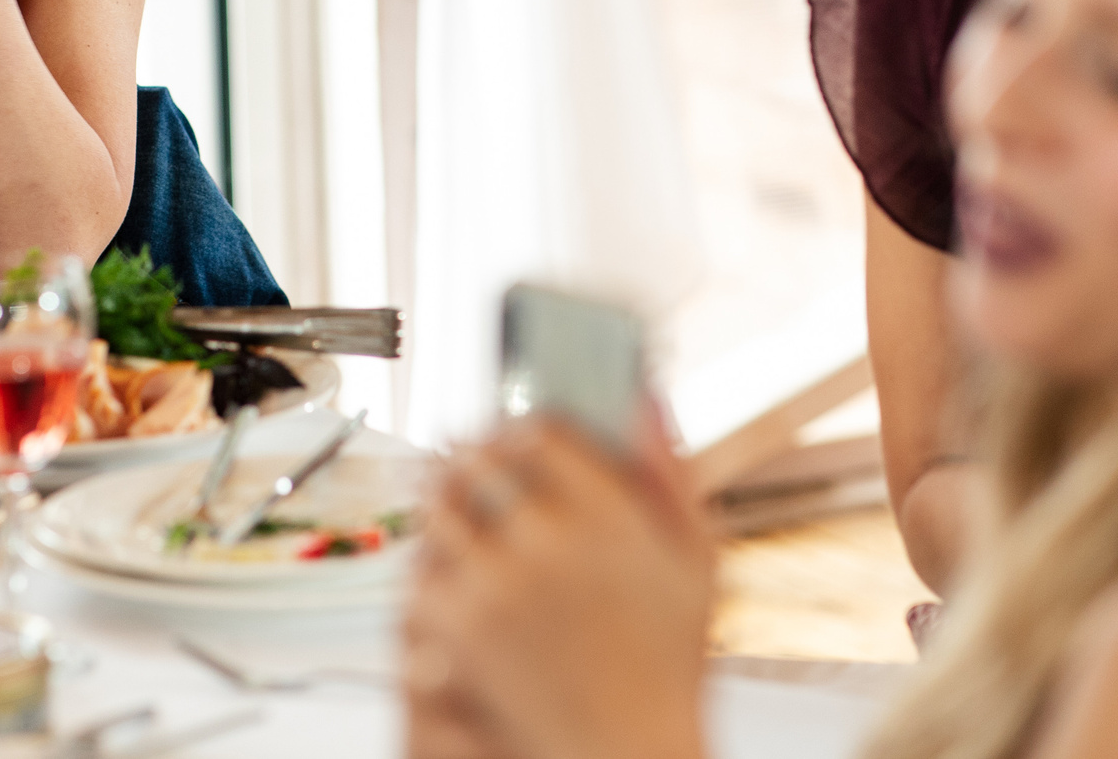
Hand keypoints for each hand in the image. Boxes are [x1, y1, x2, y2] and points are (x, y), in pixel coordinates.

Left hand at [404, 412, 716, 758]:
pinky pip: (422, 564)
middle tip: (469, 460)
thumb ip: (670, 470)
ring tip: (452, 507)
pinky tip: (449, 568)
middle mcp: (547, 537)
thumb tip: (643, 394)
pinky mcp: (456, 626)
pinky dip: (429, 560)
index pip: (538, 428)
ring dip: (442, 499)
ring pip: (440, 503)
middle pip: (478, 456)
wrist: (622, 754)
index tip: (519, 435)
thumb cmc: (666, 663)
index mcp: (608, 511)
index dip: (522, 425)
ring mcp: (494, 581)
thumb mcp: (695, 561)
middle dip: (471, 453)